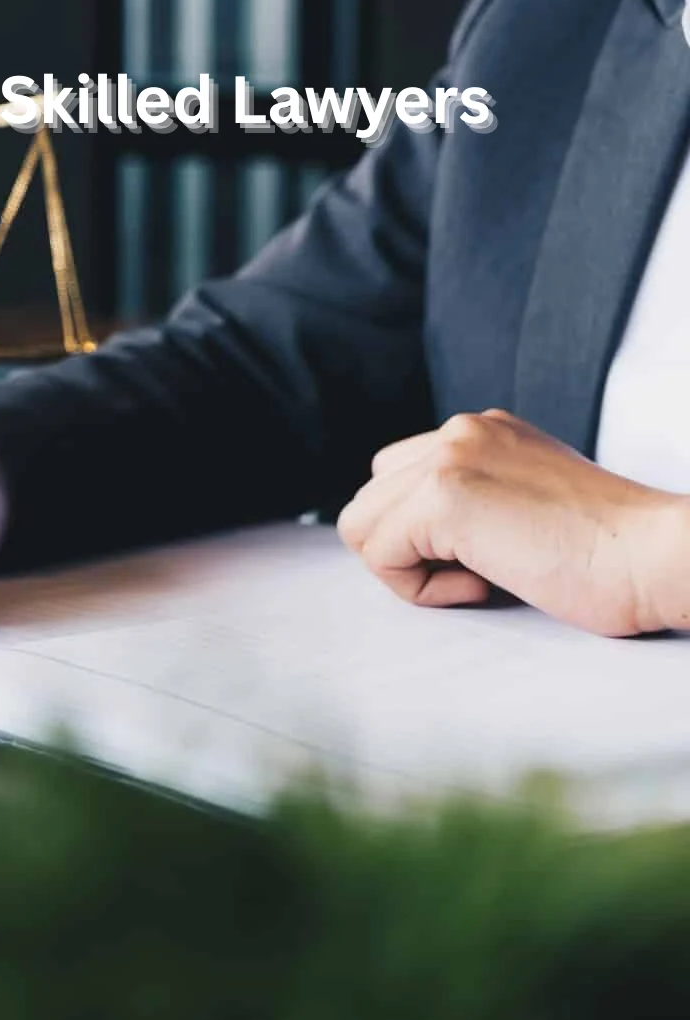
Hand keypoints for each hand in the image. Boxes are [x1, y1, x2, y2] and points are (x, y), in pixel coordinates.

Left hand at [336, 409, 689, 636]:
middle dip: (405, 550)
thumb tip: (409, 533)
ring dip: (408, 569)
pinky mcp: (444, 496)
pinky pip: (378, 555)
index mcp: (481, 430)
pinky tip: (483, 585)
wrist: (658, 558)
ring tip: (479, 577)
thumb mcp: (526, 504)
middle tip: (477, 572)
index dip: (418, 535)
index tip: (484, 556)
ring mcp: (449, 457)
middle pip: (368, 501)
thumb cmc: (606, 553)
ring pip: (361, 526)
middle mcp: (460, 431)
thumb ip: (473, 500)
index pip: (392, 479)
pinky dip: (419, 589)